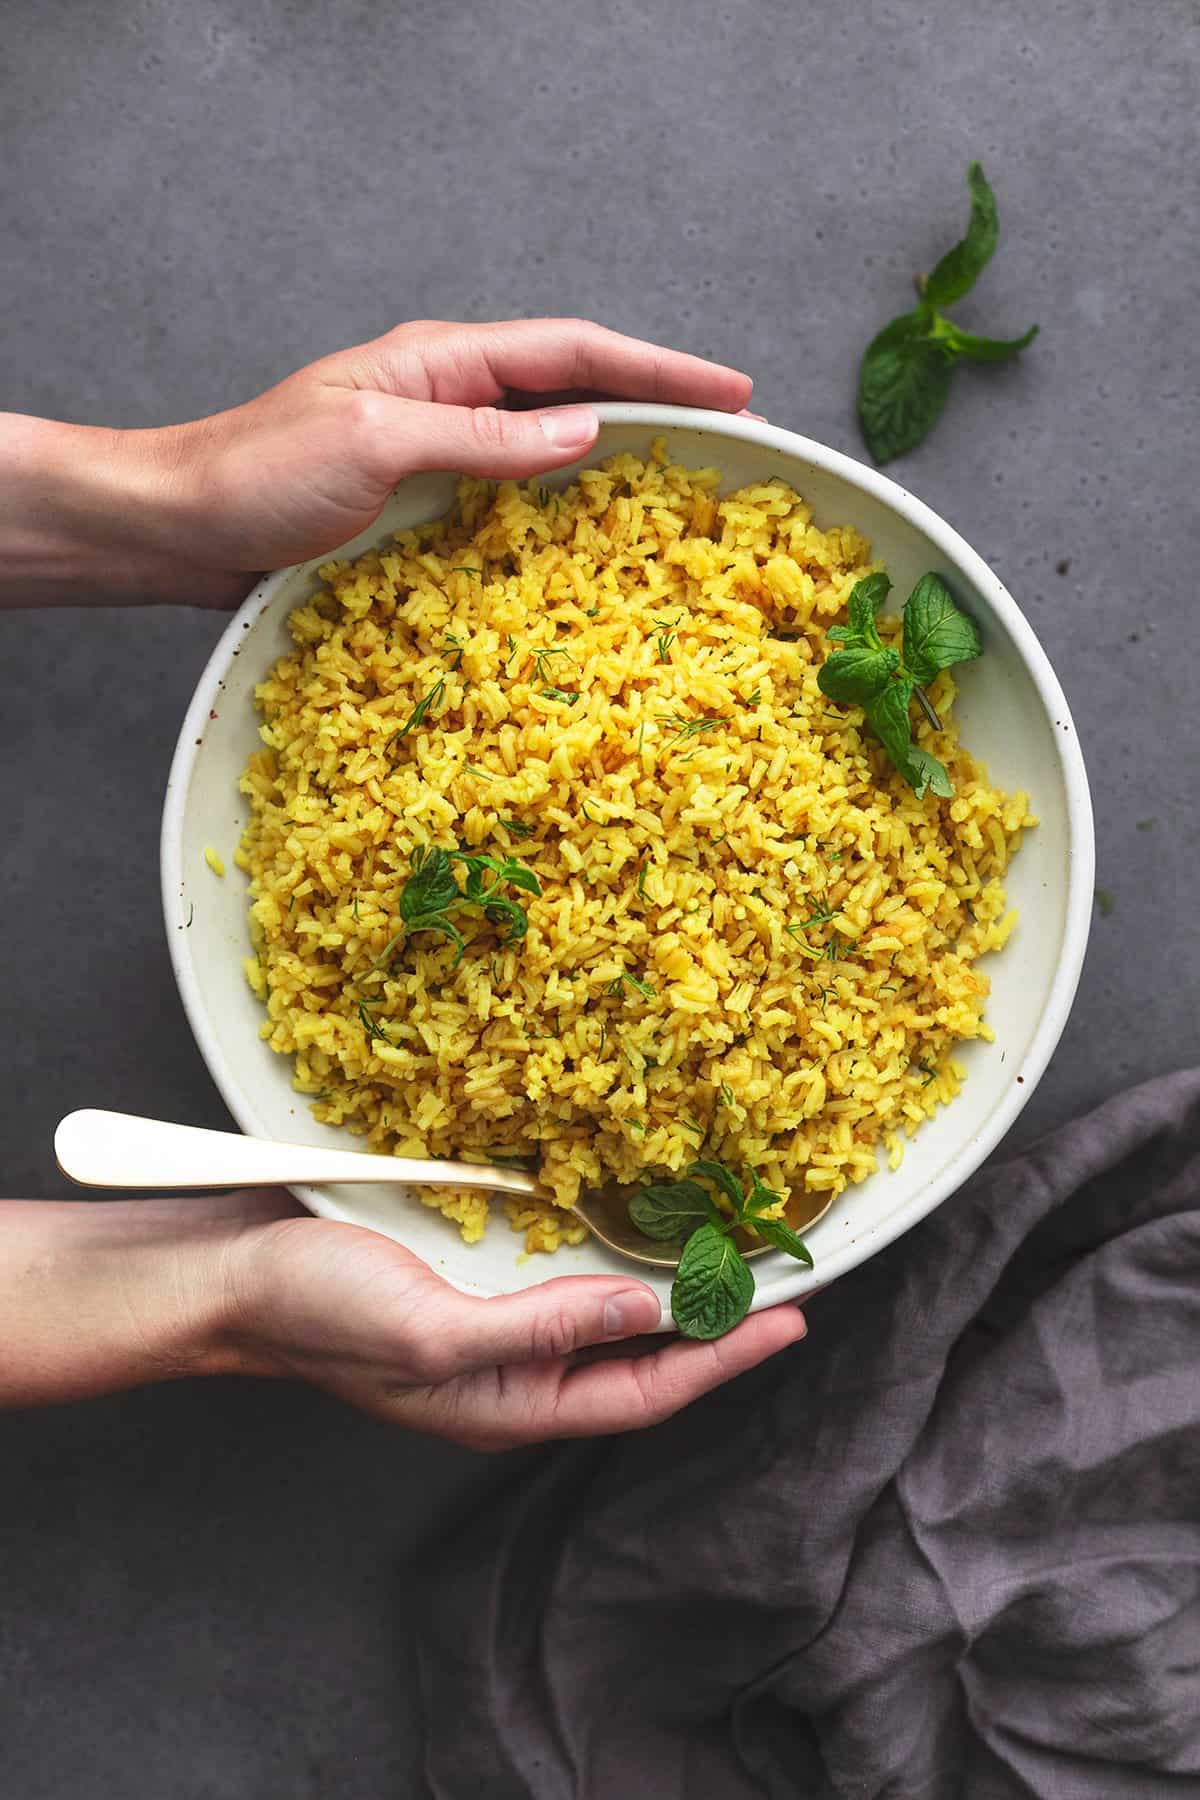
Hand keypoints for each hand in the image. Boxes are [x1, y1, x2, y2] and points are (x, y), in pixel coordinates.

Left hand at [0, 318, 752, 608]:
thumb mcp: (374, 444)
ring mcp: (437, 452)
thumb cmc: (259, 476)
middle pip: (573, 389)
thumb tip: (587, 431)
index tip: (730, 390)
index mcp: (441, 362)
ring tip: (684, 486)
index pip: (573, 350)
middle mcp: (447, 398)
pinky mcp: (423, 506)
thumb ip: (481, 438)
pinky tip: (591, 541)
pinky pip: (513, 499)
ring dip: (617, 460)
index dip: (657, 369)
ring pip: (548, 445)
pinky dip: (562, 512)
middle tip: (731, 433)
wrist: (182, 528)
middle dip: (653, 405)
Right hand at [225, 1195, 805, 1448]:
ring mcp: (492, 1324)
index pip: (646, 1390)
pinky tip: (626, 1217)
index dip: (722, 1358)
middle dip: (710, 1326)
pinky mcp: (470, 1277)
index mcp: (511, 1403)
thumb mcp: (435, 1334)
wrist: (235, 1274)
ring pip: (603, 1312)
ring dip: (664, 1284)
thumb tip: (641, 1309)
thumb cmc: (322, 1313)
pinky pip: (558, 1272)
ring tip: (726, 1252)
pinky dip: (604, 1247)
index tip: (791, 1318)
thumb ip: (540, 1327)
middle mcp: (514, 1369)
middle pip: (636, 1356)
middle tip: (779, 1280)